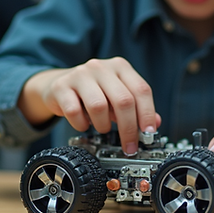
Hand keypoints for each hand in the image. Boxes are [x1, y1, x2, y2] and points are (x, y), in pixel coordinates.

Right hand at [20, 57, 160, 153]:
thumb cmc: (92, 92)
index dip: (147, 114)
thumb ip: (136, 108)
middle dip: (128, 128)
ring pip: (99, 106)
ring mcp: (79, 75)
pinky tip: (83, 123)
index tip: (148, 133)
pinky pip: (74, 112)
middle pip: (123, 100)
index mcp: (120, 67)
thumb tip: (154, 123)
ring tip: (102, 127)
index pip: (141, 90)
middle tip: (129, 145)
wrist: (58, 85)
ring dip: (103, 125)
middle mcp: (101, 67)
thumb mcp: (117, 96)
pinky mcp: (61, 87)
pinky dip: (82, 124)